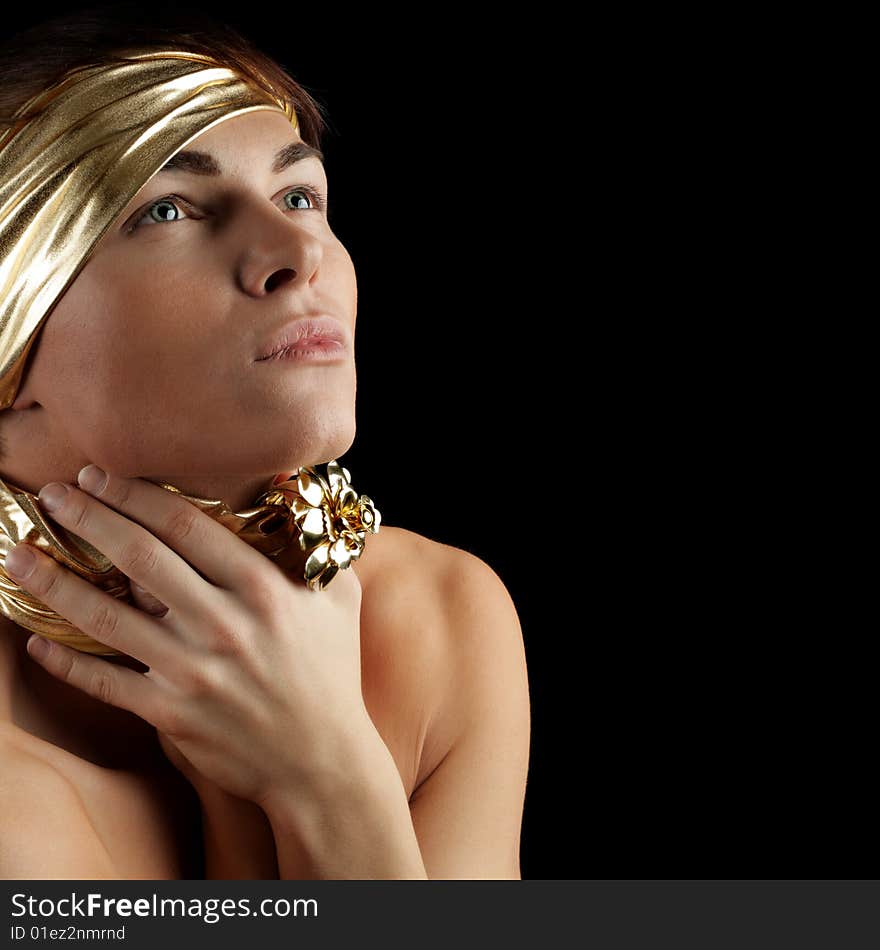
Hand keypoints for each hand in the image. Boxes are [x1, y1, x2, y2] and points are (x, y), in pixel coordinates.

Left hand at [4, 466, 375, 807]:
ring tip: (18, 556)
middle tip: (52, 495)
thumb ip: (317, 549)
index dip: (134, 494)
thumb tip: (299, 497)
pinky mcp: (170, 713)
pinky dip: (65, 661)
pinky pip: (104, 682)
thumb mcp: (340, 599)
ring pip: (106, 615)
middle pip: (138, 556)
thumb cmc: (331, 672)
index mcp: (261, 587)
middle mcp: (222, 622)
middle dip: (87, 518)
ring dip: (54, 581)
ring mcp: (193, 670)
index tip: (99, 475)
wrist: (322, 760)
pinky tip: (34, 640)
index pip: (184, 524)